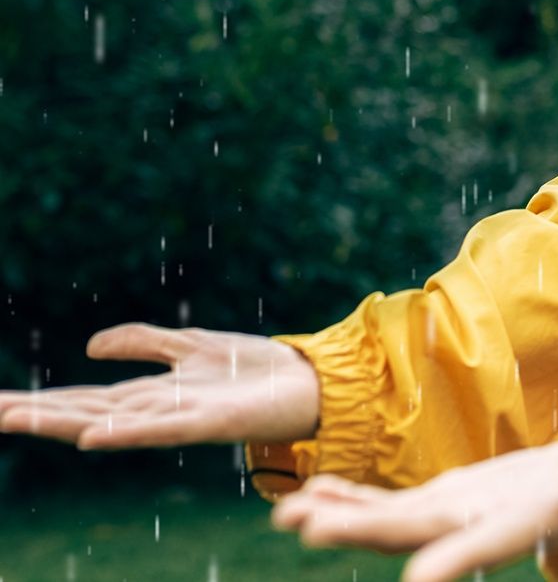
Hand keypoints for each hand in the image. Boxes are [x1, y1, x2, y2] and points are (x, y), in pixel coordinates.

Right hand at [0, 323, 319, 448]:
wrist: (307, 382)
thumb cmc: (253, 368)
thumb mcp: (192, 344)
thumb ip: (145, 342)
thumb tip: (90, 346)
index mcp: (153, 392)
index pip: (88, 398)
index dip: (44, 399)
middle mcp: (159, 408)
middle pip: (87, 411)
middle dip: (37, 412)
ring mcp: (181, 417)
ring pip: (112, 421)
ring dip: (64, 422)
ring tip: (18, 419)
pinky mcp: (210, 422)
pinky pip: (161, 428)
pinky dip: (126, 432)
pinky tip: (90, 436)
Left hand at [271, 425, 557, 581]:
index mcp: (526, 521)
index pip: (486, 544)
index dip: (452, 561)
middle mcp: (480, 524)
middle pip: (414, 533)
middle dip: (360, 532)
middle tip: (305, 528)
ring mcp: (457, 513)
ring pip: (389, 521)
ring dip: (338, 518)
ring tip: (286, 514)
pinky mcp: (447, 500)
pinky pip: (390, 504)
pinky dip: (351, 499)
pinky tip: (313, 492)